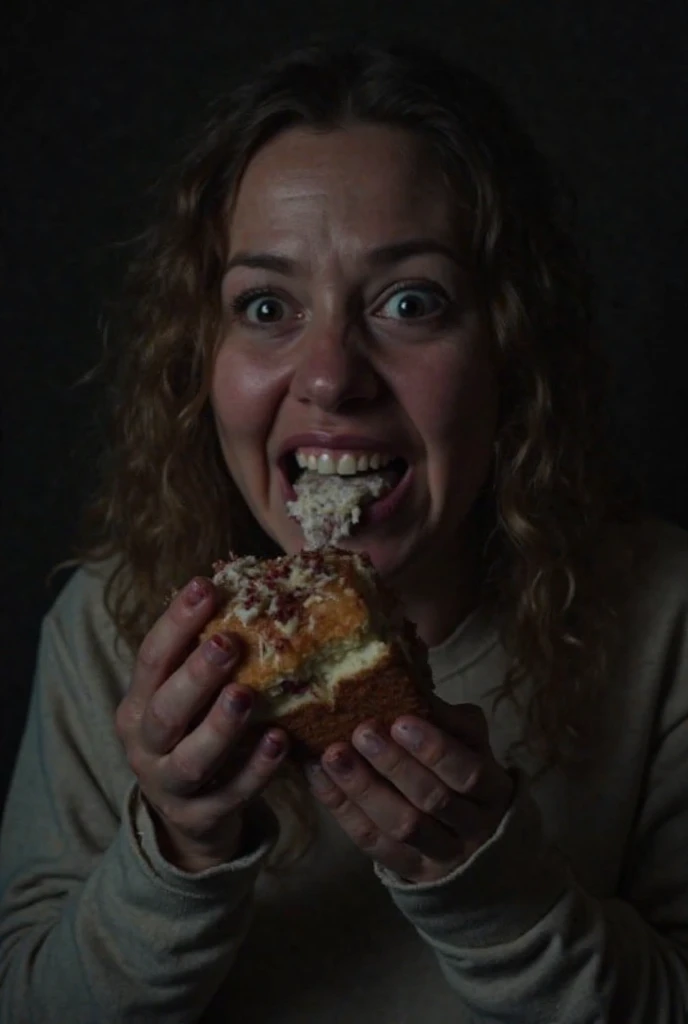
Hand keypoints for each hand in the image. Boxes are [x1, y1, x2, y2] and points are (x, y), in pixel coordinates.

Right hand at [115, 576, 288, 872]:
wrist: (190, 817)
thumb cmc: (195, 734)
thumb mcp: (189, 698)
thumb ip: (207, 656)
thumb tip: (253, 591)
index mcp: (139, 704)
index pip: (152, 658)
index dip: (176, 622)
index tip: (205, 587)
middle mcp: (145, 744)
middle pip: (164, 710)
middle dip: (195, 675)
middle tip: (228, 643)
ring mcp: (169, 785)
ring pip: (191, 759)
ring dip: (219, 726)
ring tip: (246, 695)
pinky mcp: (200, 818)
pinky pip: (230, 795)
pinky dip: (255, 770)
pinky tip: (280, 741)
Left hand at [304, 699, 513, 883]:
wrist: (473, 842)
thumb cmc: (464, 773)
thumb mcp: (470, 745)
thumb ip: (450, 720)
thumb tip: (414, 685)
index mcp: (493, 791)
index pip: (469, 774)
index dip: (436, 750)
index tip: (401, 721)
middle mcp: (472, 829)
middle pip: (432, 800)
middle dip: (394, 765)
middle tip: (362, 732)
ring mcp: (440, 855)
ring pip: (402, 825)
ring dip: (364, 788)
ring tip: (334, 755)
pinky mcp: (408, 870)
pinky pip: (372, 841)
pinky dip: (343, 808)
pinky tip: (319, 777)